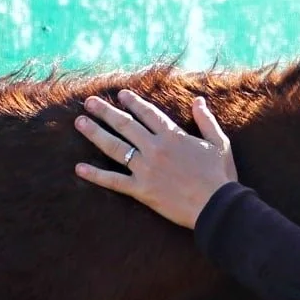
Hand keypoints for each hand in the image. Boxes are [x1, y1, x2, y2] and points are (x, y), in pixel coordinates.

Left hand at [74, 90, 237, 228]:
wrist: (216, 205)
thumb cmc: (220, 175)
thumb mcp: (219, 143)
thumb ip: (206, 120)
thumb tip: (198, 100)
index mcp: (173, 136)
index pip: (148, 114)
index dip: (133, 103)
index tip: (120, 95)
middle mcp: (155, 148)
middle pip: (125, 125)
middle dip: (106, 111)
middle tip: (88, 102)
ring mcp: (145, 169)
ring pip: (115, 147)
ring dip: (95, 133)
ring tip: (80, 122)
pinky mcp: (141, 190)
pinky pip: (114, 181)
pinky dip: (96, 175)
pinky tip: (79, 168)